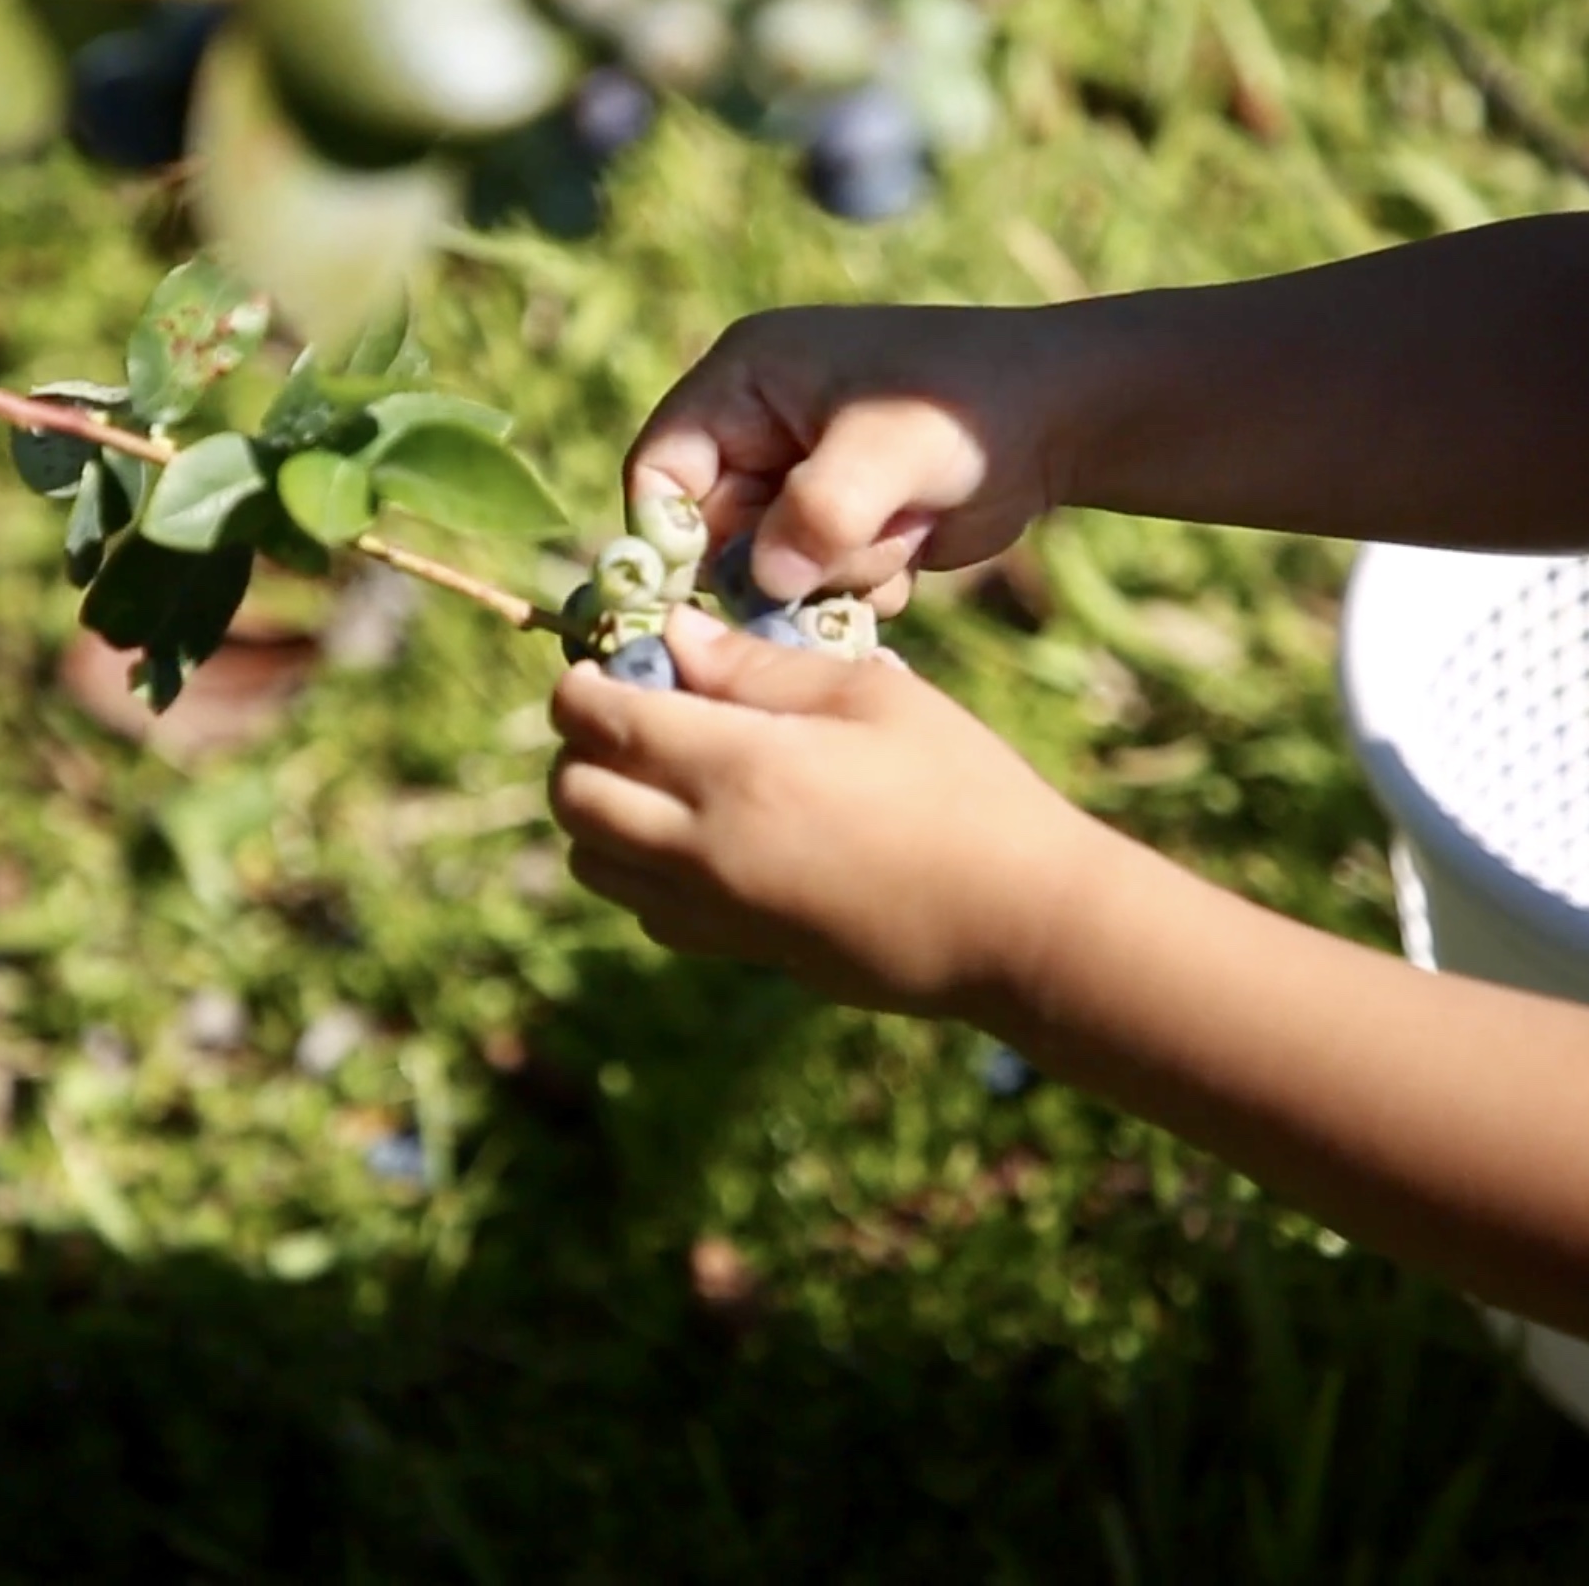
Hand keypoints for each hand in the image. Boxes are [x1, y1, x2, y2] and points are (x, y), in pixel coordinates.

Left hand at [547, 607, 1098, 1018]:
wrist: (1016, 924)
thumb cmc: (961, 790)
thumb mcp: (871, 697)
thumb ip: (758, 667)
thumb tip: (674, 637)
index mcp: (736, 770)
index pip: (599, 722)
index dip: (581, 683)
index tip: (607, 660)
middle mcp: (703, 849)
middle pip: (572, 797)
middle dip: (579, 746)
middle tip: (630, 711)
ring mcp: (717, 912)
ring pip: (595, 864)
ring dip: (600, 811)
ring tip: (660, 772)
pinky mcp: (742, 951)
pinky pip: (646, 911)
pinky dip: (640, 869)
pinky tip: (701, 834)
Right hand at [626, 304, 1057, 615]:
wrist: (1063, 417)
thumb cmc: (966, 407)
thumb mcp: (887, 450)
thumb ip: (817, 513)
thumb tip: (765, 581)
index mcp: (743, 381)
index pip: (658, 469)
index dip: (666, 534)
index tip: (701, 590)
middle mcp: (758, 430)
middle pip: (711, 533)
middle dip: (772, 563)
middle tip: (834, 566)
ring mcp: (799, 482)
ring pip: (769, 570)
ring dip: (832, 572)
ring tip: (902, 530)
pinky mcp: (840, 527)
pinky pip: (817, 586)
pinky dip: (863, 582)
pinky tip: (918, 543)